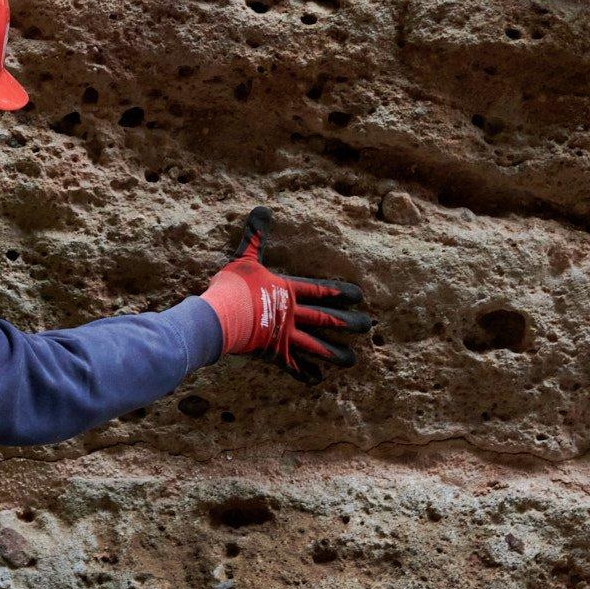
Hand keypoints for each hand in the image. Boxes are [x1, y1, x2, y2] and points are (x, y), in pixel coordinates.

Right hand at [200, 207, 371, 383]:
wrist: (220, 316)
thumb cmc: (233, 286)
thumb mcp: (244, 257)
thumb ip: (255, 236)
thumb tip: (262, 209)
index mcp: (288, 291)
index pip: (321, 290)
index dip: (341, 293)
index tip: (359, 296)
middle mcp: (292, 315)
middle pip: (327, 319)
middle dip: (349, 324)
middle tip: (369, 326)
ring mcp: (285, 336)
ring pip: (317, 346)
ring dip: (335, 353)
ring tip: (352, 360)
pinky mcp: (274, 354)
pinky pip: (294, 366)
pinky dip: (306, 373)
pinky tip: (319, 379)